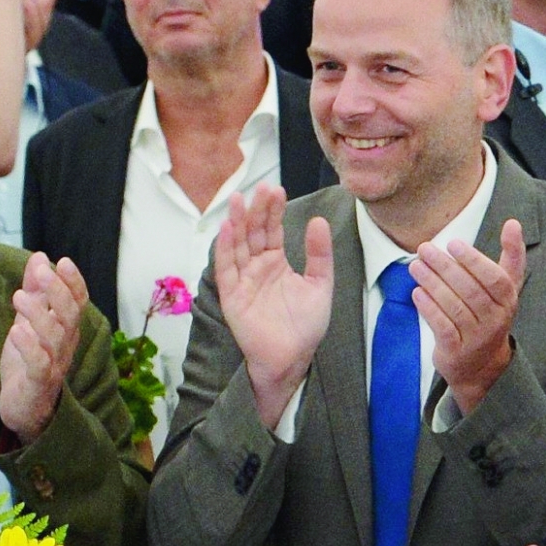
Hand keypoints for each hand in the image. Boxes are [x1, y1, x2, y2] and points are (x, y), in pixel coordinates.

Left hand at [0, 253, 88, 443]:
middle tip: (42, 272)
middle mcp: (65, 345)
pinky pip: (39, 364)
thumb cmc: (29, 363)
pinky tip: (16, 331)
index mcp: (66, 329)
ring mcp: (55, 365)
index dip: (73, 282)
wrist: (25, 409)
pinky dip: (29, 347)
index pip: (78, 302)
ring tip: (18, 296)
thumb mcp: (28, 321)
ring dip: (38, 314)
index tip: (61, 261)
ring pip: (55, 337)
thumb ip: (35, 291)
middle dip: (58, 291)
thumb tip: (39, 257)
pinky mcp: (39, 383)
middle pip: (70, 315)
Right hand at [215, 183, 333, 430]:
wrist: (292, 358)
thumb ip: (319, 255)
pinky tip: (227, 229)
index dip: (273, 211)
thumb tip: (318, 221)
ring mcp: (242, 280)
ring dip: (236, 222)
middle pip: (253, 233)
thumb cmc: (305, 326)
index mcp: (276, 263)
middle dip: (256, 210)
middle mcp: (256, 268)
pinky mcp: (232, 296)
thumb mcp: (320, 285)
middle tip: (261, 188)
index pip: (272, 230)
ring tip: (237, 199)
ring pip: (237, 245)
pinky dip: (225, 248)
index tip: (276, 190)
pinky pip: (226, 269)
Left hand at [409, 219, 524, 414]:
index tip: (453, 243)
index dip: (475, 260)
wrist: (482, 365)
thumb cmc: (490, 315)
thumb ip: (511, 256)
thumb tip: (514, 222)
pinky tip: (417, 292)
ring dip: (432, 283)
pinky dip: (429, 308)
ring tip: (415, 265)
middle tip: (424, 248)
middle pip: (470, 291)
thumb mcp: (505, 288)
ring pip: (454, 307)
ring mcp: (477, 338)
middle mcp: (496, 320)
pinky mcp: (457, 351)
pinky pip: (442, 326)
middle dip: (445, 267)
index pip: (496, 279)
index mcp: (508, 301)